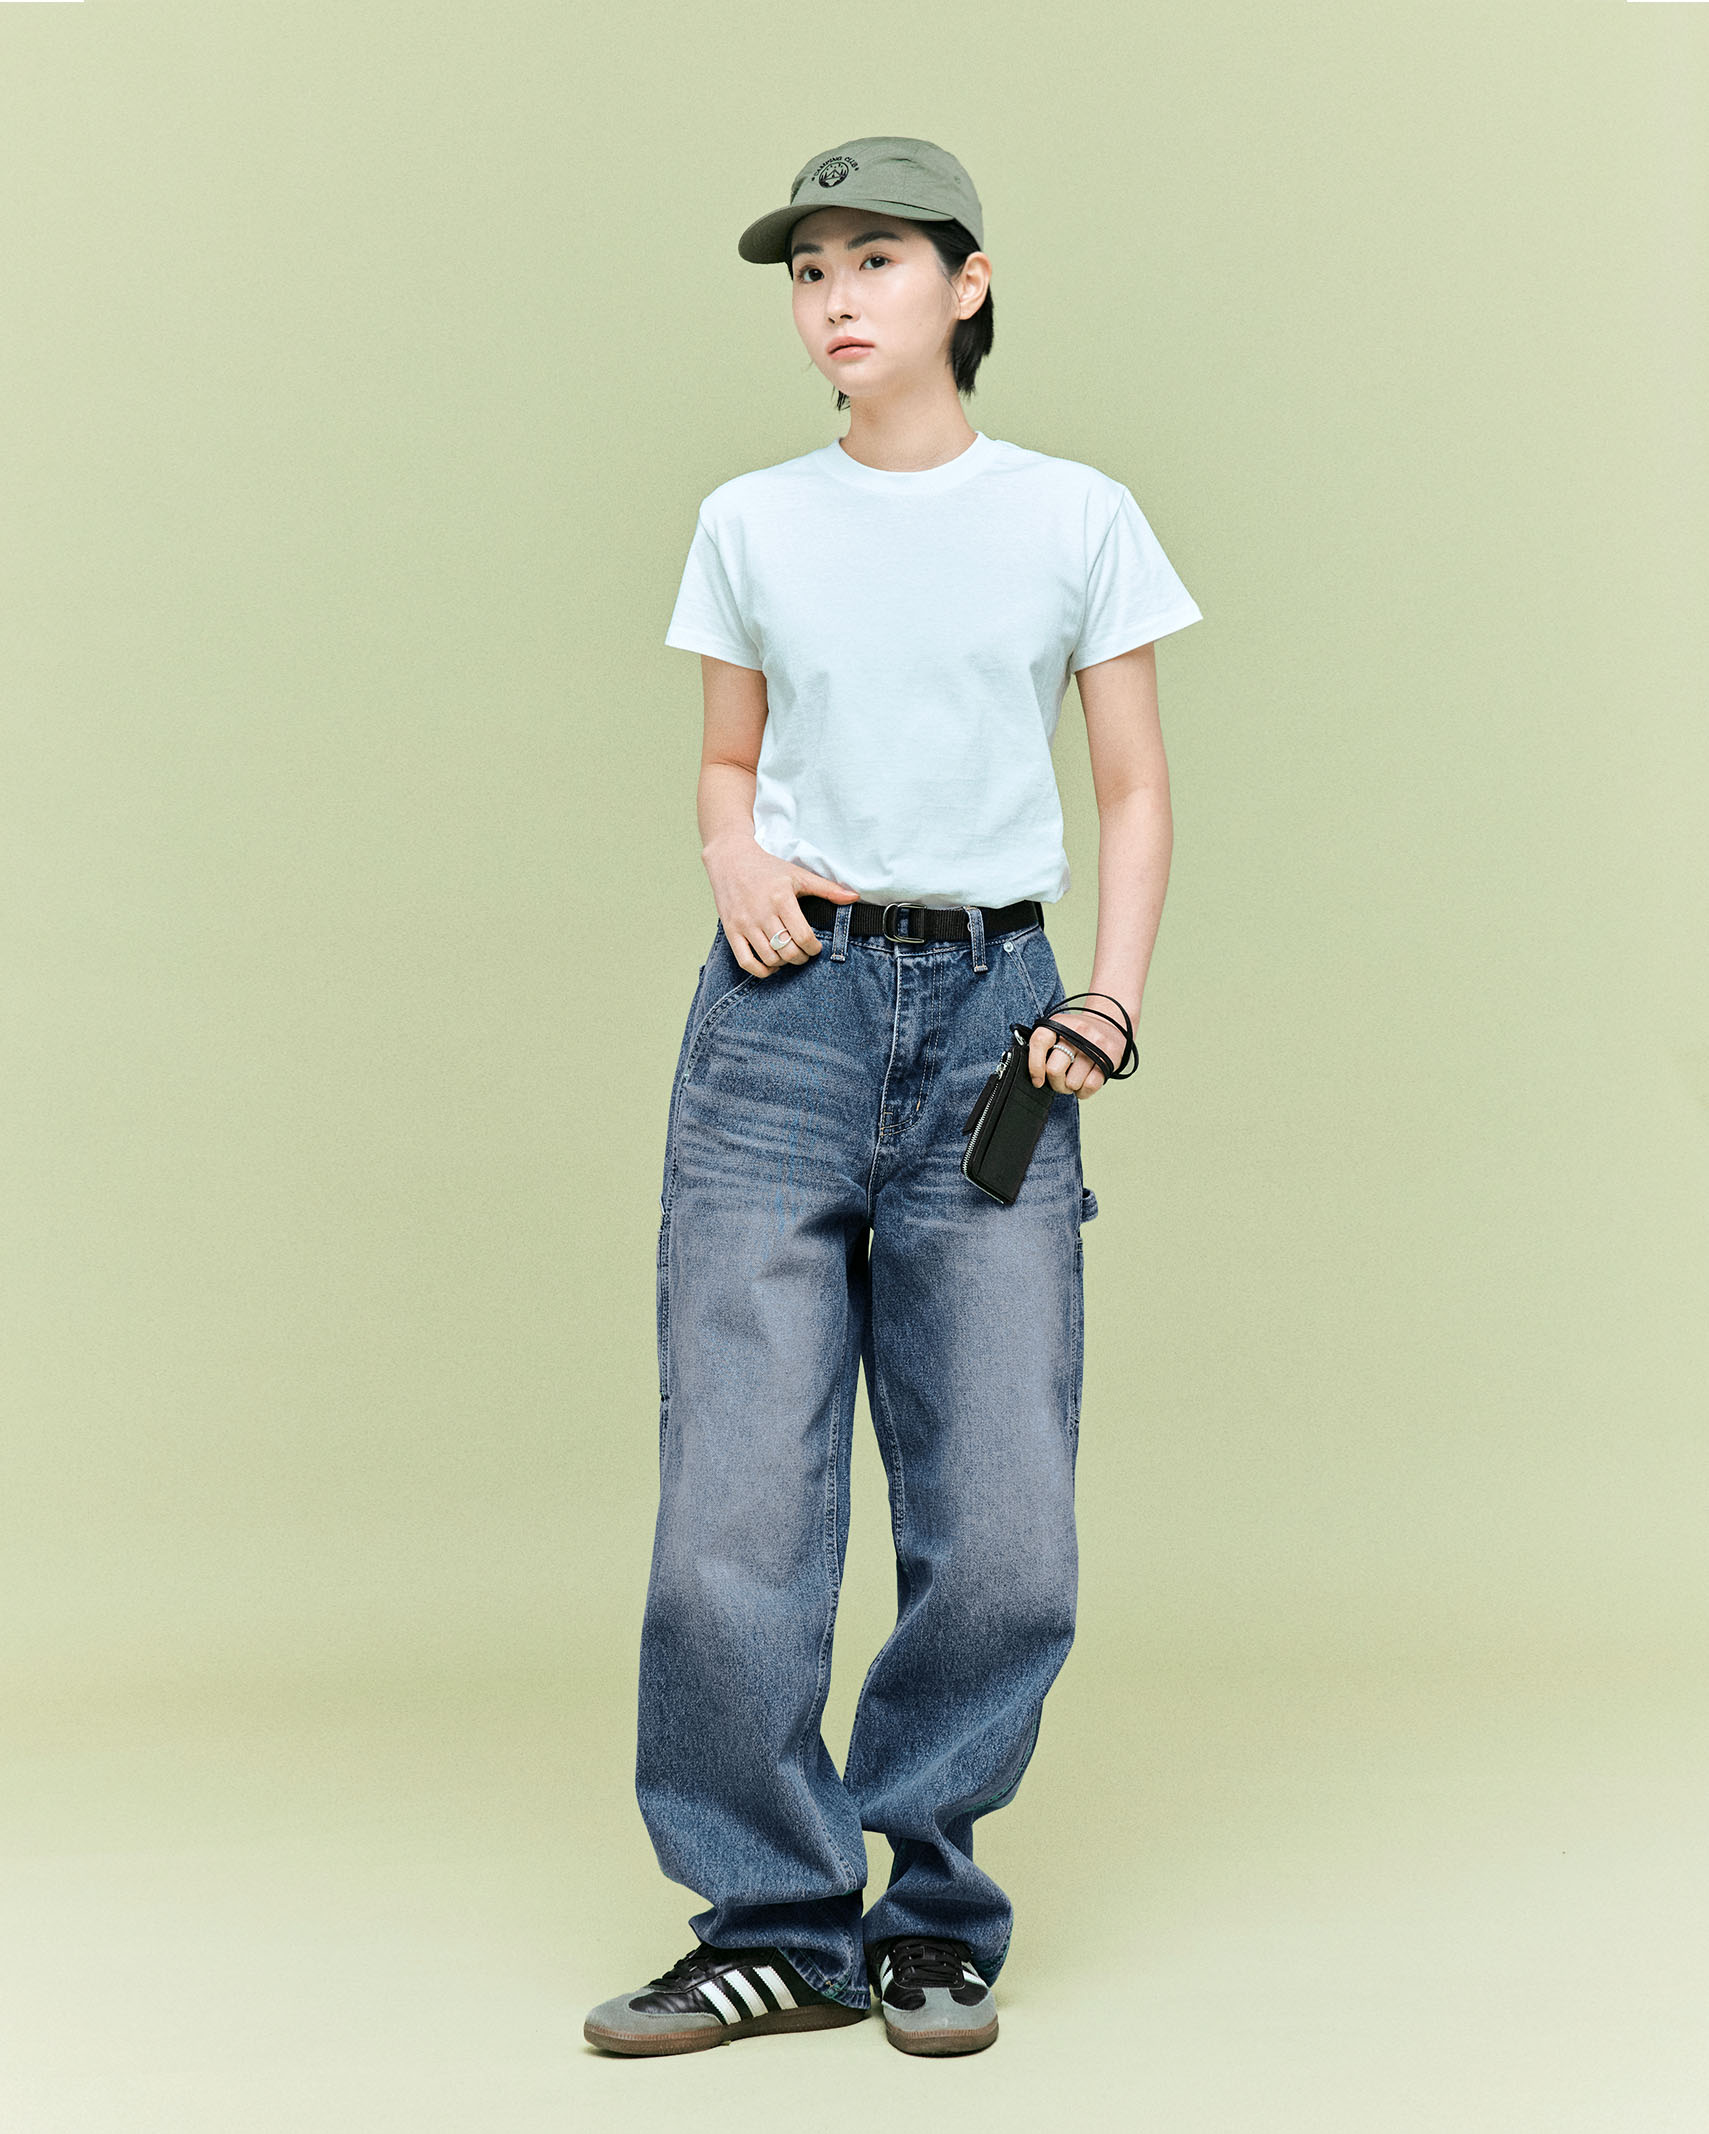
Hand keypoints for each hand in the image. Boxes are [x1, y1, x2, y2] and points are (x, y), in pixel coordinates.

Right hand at [702, 835, 859, 977]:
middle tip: (804, 952)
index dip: (814, 948)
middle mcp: (762, 913)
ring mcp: (744, 924)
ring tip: (788, 954)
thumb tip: (854, 897)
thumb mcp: (799, 875)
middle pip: (787, 951)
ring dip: (783, 963)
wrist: (731, 860)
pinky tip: (771, 965)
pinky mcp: (731, 931)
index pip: (803, 936)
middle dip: (801, 958)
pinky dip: (761, 971)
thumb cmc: (768, 868)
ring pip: (769, 958)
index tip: (816, 947)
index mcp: (781, 899)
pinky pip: (746, 962)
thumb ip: (827, 889)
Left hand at [1027, 1004, 1131, 1099]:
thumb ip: (1044, 1048)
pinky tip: (1084, 1084)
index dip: (1034, 1065)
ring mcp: (1095, 1045)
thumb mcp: (1060, 1031)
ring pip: (1072, 1082)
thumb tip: (1035, 1076)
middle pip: (1054, 1069)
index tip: (1037, 1081)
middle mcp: (1077, 1032)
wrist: (1110, 1024)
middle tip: (1059, 1081)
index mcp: (1060, 1024)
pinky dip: (1084, 1091)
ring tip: (1074, 1079)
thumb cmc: (1079, 1034)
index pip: (1040, 1042)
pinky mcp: (1109, 1058)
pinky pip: (1090, 1086)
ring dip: (1070, 1087)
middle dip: (1055, 1083)